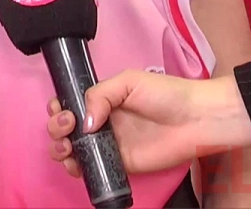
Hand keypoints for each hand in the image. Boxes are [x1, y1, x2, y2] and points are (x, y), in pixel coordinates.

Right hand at [46, 71, 250, 176]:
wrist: (194, 120)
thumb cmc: (165, 94)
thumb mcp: (128, 81)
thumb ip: (100, 95)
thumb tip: (83, 123)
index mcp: (101, 99)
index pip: (69, 102)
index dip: (58, 107)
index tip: (61, 109)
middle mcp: (101, 120)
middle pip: (64, 126)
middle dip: (56, 126)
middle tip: (69, 125)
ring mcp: (108, 143)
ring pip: (72, 149)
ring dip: (60, 148)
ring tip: (68, 146)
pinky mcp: (118, 164)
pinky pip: (91, 168)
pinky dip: (77, 168)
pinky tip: (76, 163)